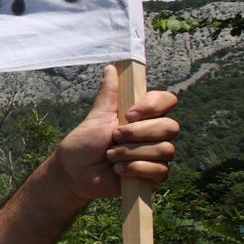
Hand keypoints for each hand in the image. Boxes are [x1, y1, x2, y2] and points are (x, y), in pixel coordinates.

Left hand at [55, 65, 179, 200]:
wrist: (74, 173)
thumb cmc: (84, 144)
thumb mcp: (96, 117)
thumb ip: (108, 94)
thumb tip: (112, 68)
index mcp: (142, 116)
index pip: (167, 100)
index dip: (152, 106)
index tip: (128, 115)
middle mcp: (154, 133)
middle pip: (170, 126)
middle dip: (138, 134)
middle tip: (114, 138)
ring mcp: (156, 155)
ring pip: (165, 149)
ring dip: (131, 153)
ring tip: (111, 156)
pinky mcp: (153, 176)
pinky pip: (160, 170)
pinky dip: (135, 169)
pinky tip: (118, 170)